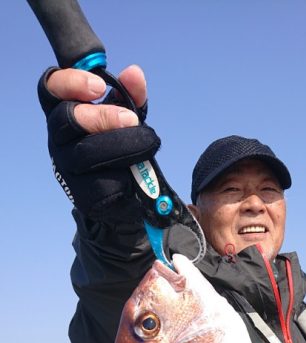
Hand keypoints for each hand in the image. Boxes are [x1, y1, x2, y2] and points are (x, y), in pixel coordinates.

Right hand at [37, 64, 159, 220]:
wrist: (130, 194)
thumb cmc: (121, 146)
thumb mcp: (129, 115)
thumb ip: (131, 94)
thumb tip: (134, 73)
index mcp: (65, 111)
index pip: (50, 87)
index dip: (69, 82)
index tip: (99, 86)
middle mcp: (59, 138)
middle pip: (66, 119)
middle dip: (101, 116)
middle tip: (131, 119)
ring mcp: (66, 168)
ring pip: (84, 153)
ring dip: (120, 145)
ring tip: (146, 143)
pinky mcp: (81, 195)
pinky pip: (101, 183)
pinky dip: (123, 175)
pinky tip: (134, 173)